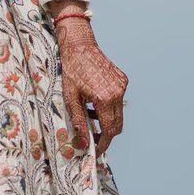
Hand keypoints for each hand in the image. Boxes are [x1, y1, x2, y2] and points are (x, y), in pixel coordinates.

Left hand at [53, 14, 127, 151]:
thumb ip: (79, 122)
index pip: (109, 131)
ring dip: (107, 120)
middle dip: (106, 134)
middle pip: (117, 125)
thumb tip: (83, 142)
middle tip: (92, 136)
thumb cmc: (72, 69)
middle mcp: (117, 93)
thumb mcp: (71, 97)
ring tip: (90, 115)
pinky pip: (119, 100)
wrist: (80, 45)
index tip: (95, 150)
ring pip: (119, 114)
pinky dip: (110, 106)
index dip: (103, 144)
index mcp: (104, 98)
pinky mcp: (122, 80)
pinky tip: (95, 101)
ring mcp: (122, 85)